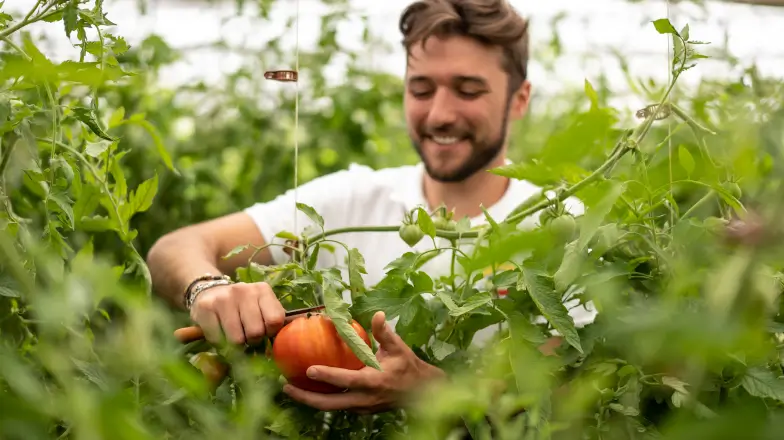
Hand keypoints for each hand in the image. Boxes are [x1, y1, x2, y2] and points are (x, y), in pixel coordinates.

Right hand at [190, 281, 285, 345]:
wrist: (210, 292)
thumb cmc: (242, 305)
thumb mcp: (261, 305)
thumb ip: (272, 319)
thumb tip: (283, 343)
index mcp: (262, 289)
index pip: (275, 320)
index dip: (270, 333)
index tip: (265, 333)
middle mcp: (243, 290)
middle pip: (256, 332)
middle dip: (253, 341)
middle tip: (248, 337)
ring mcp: (223, 298)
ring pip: (236, 339)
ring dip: (237, 345)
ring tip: (236, 336)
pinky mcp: (206, 307)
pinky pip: (217, 339)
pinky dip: (220, 344)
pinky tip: (221, 334)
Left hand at [282, 311, 445, 413]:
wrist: (422, 393)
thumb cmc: (409, 368)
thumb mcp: (399, 348)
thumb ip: (385, 332)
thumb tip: (377, 314)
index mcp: (373, 382)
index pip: (345, 380)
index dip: (327, 375)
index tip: (308, 369)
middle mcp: (365, 399)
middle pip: (329, 404)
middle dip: (306, 397)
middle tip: (286, 387)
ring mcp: (362, 408)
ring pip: (331, 407)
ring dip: (310, 400)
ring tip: (291, 389)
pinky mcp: (360, 410)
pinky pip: (337, 406)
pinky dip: (323, 399)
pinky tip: (310, 389)